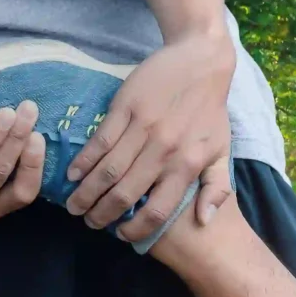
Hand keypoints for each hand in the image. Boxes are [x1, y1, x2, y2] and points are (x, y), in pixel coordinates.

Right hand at [61, 27, 233, 243]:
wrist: (201, 61)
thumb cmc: (212, 110)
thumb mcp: (223, 151)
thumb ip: (216, 188)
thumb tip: (205, 221)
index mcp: (187, 166)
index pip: (158, 210)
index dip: (137, 229)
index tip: (123, 235)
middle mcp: (163, 152)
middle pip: (125, 194)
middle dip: (102, 214)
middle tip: (88, 222)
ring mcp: (143, 129)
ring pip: (107, 171)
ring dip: (86, 192)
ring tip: (74, 205)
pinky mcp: (125, 108)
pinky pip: (100, 142)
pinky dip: (84, 161)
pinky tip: (73, 174)